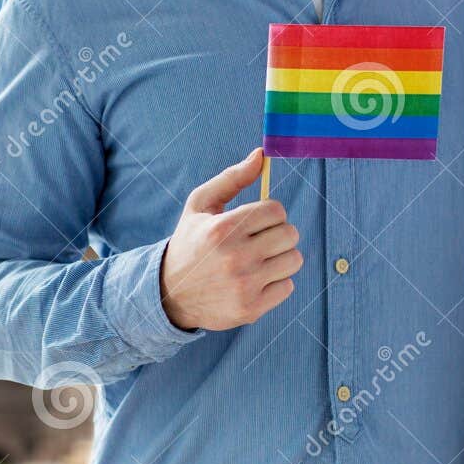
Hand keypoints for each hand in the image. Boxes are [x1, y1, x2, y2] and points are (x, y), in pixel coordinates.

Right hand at [160, 148, 301, 330]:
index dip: (269, 213)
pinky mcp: (251, 308)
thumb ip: (232, 178)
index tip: (256, 221)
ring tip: (260, 260)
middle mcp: (235, 257)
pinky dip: (276, 282)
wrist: (170, 294)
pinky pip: (288, 286)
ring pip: (293, 260)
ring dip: (280, 258)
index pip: (276, 210)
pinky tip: (256, 280)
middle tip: (260, 240)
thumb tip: (261, 155)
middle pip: (290, 234)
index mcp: (223, 228)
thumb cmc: (190, 242)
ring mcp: (244, 285)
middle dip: (278, 233)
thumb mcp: (201, 206)